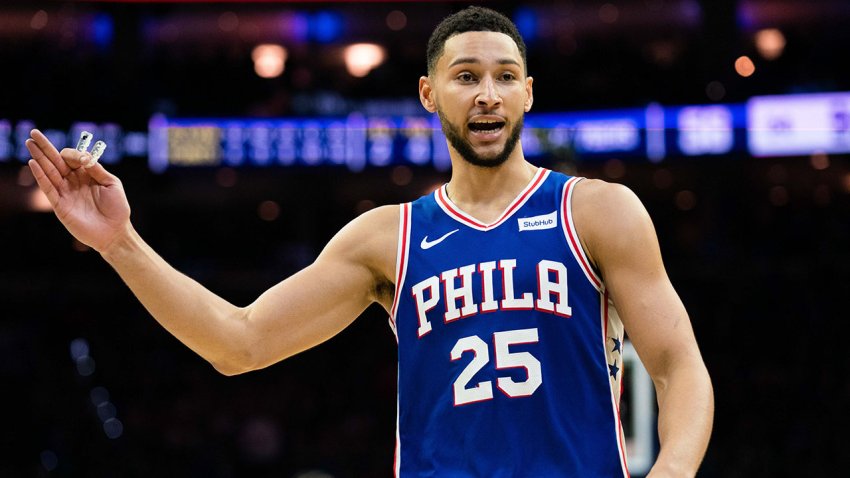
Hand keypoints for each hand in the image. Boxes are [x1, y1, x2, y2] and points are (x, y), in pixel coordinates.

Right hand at [26, 129, 131, 252]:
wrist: (115, 232)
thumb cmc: (117, 209)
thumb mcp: (112, 184)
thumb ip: (97, 170)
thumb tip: (84, 156)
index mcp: (86, 175)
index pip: (73, 158)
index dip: (74, 154)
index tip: (82, 159)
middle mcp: (73, 181)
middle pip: (56, 161)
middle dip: (46, 147)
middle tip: (34, 133)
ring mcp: (65, 192)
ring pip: (49, 171)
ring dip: (39, 157)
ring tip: (30, 143)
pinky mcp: (59, 204)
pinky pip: (48, 187)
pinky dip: (40, 175)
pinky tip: (33, 163)